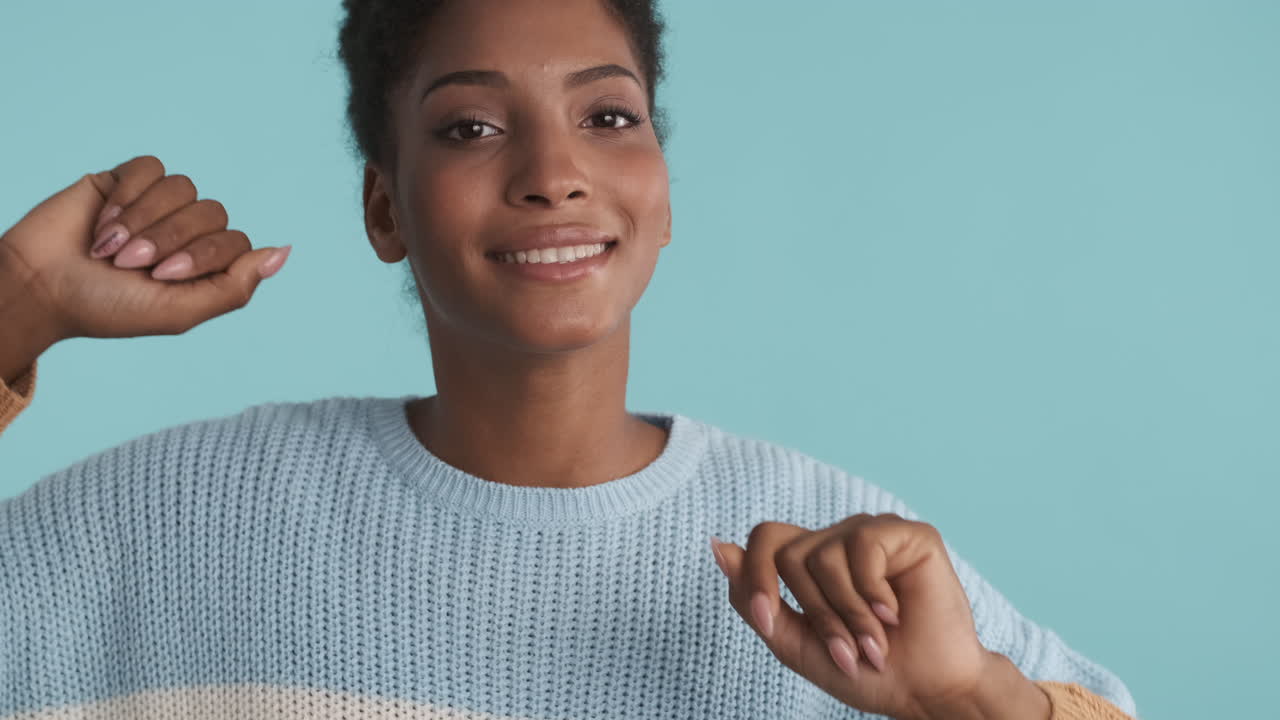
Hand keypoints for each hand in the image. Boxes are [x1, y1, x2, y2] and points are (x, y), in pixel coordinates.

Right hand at [0, 155, 290, 342]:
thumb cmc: (108, 308)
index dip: (201, 255)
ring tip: (110, 248)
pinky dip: (129, 195)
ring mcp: (160, 205)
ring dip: (145, 220)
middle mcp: (189, 233)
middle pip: (213, 212)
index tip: (161, 276)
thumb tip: (283, 252)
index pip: (236, 242)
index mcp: (207, 267)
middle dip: (169, 240)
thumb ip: (235, 287)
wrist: (40, 286)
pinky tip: (104, 221)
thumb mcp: (179, 311)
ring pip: (184, 187)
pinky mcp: (128, 180)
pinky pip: (151, 168)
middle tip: (129, 264)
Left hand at [711, 513, 992, 719]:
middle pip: (789, 555)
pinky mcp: (910, 534)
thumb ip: (754, 598)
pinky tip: (895, 614)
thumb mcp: (793, 642)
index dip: (755, 575)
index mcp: (811, 559)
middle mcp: (840, 539)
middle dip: (814, 614)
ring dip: (848, 615)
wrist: (924, 692)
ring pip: (823, 556)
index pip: (765, 538)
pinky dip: (873, 595)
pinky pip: (865, 548)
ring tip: (874, 642)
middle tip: (848, 650)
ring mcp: (874, 532)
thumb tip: (717, 545)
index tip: (766, 618)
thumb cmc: (864, 671)